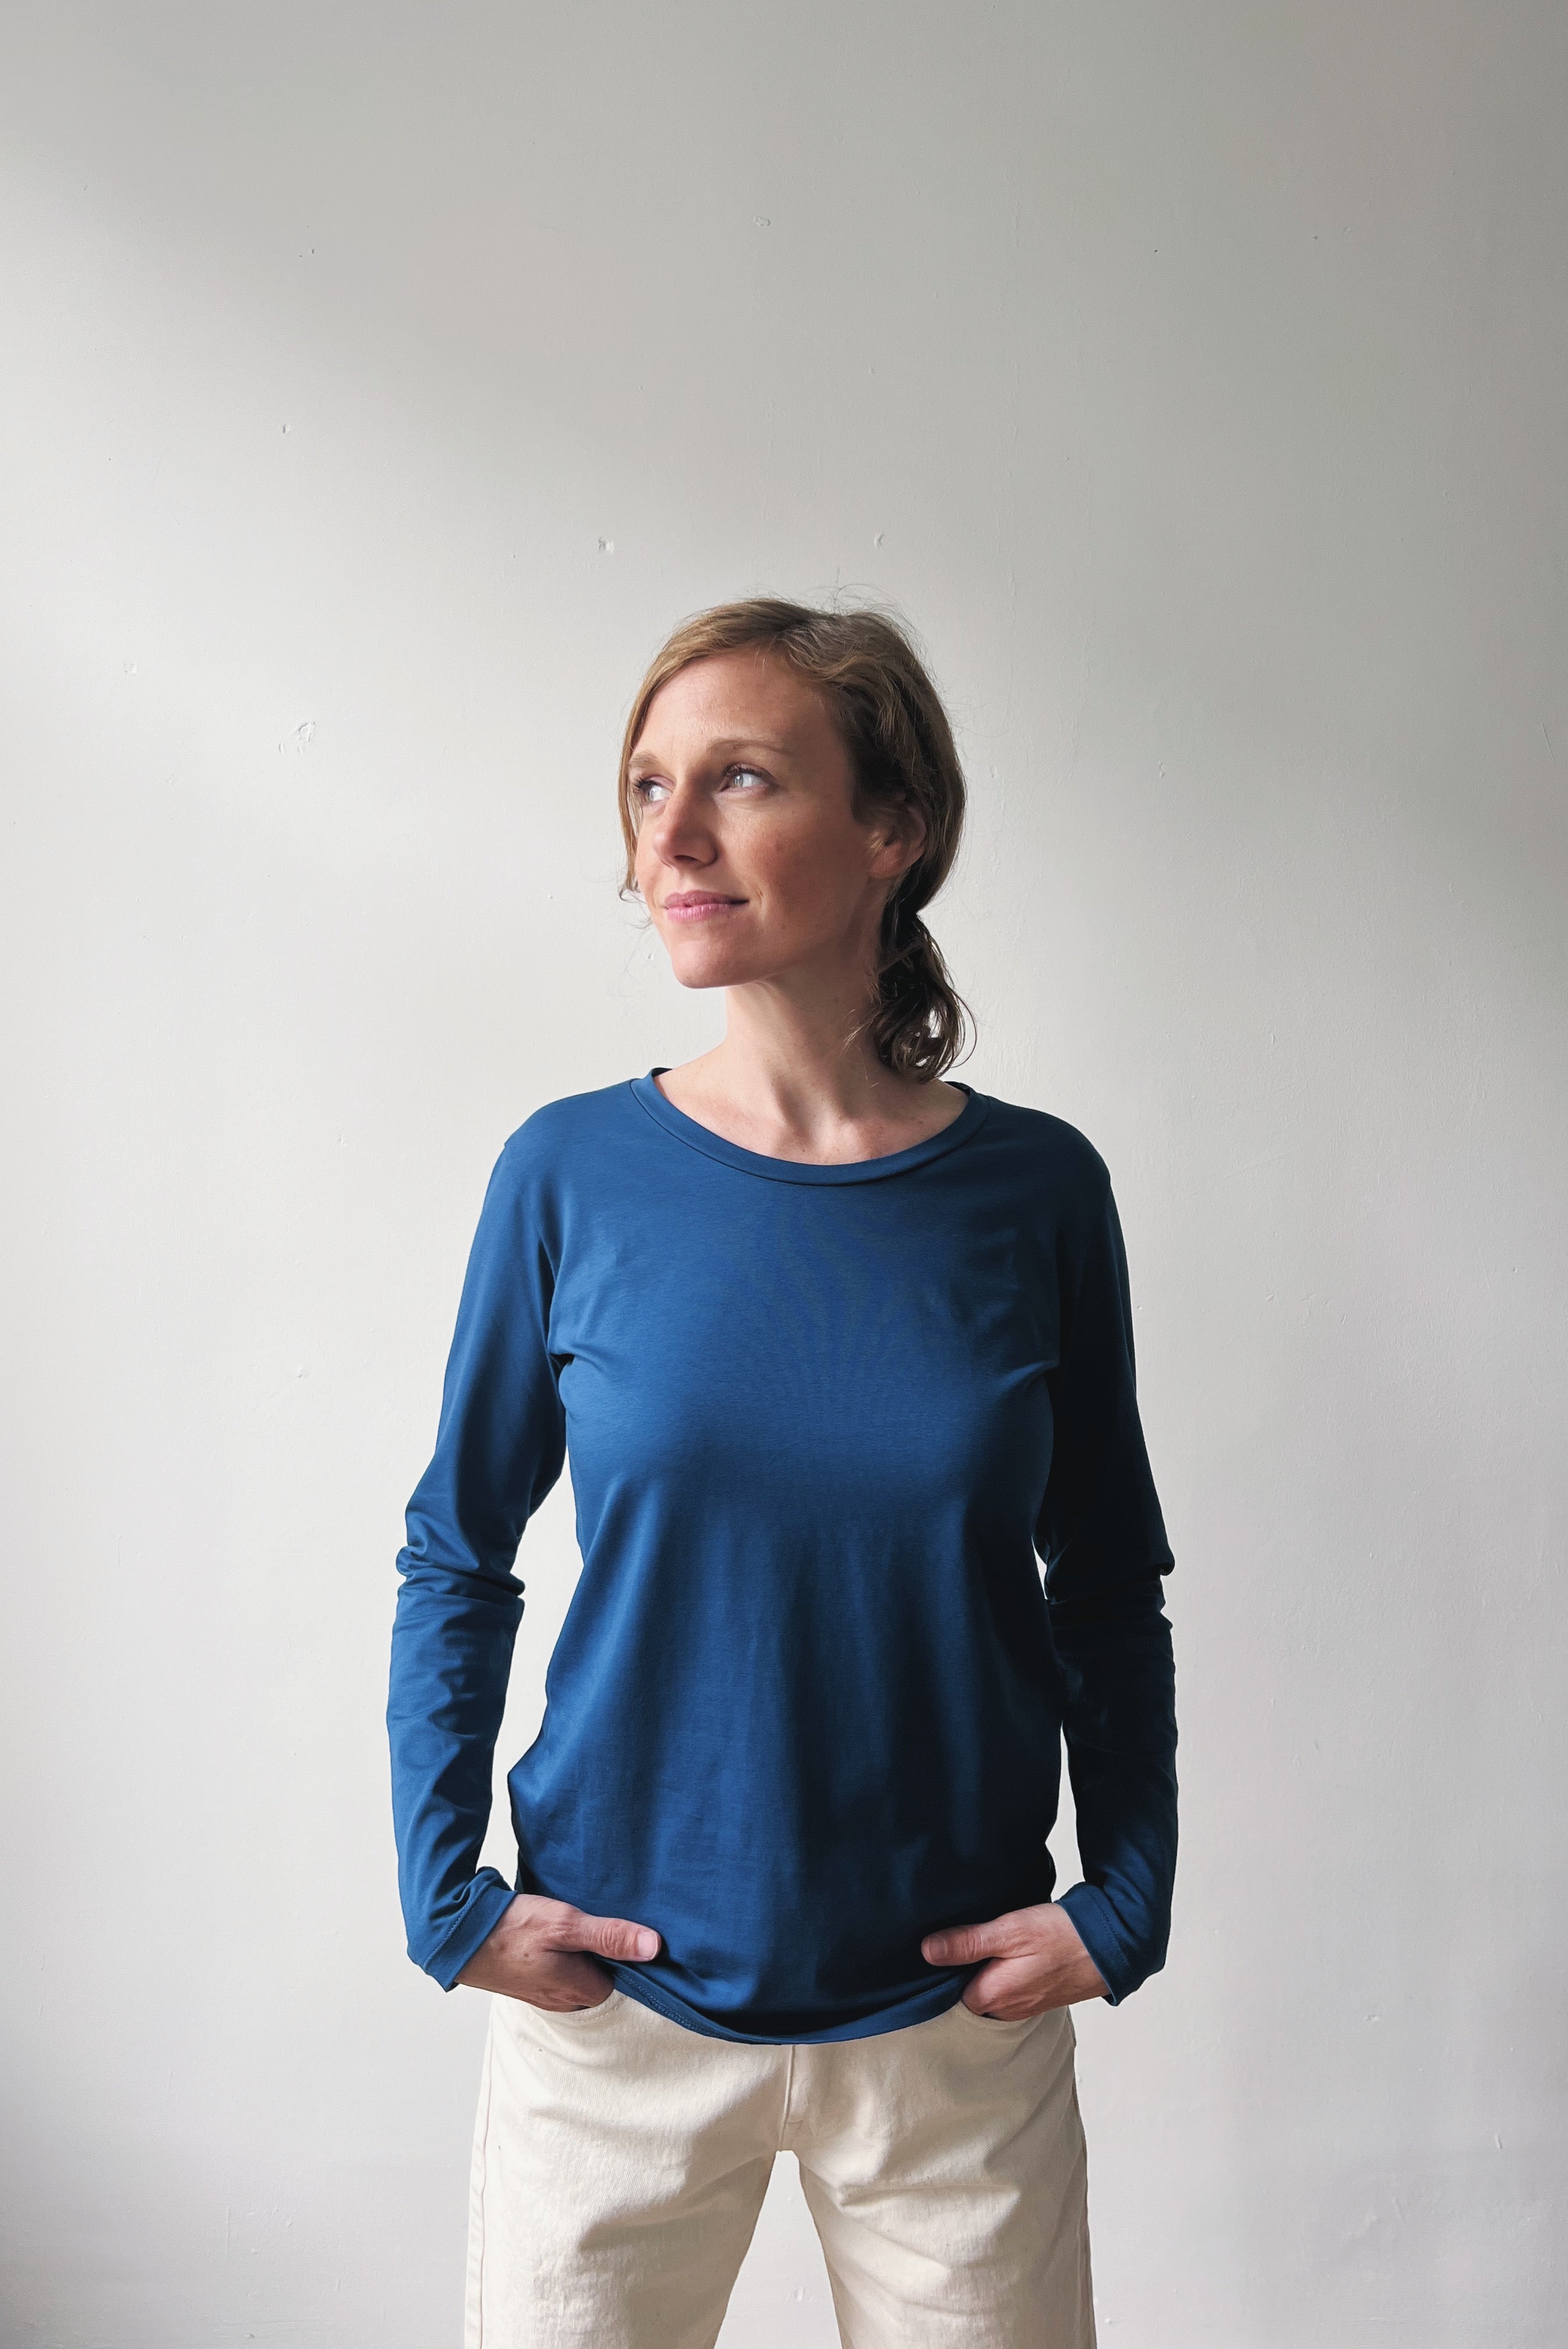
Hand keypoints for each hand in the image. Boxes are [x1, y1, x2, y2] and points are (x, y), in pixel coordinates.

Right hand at [455, 1894, 660, 2010]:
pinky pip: (554, 1970)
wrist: (457, 1936)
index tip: (614, 1926)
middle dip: (598, 1951)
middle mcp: (563, 2000)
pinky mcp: (526, 1983)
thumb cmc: (511, 1930)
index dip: (620, 1950)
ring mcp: (542, 1994)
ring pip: (575, 1972)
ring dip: (575, 1950)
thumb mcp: (565, 1924)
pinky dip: (555, 1953)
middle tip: (589, 1919)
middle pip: (598, 1976)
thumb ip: (609, 1936)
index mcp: (578, 1991)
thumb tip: (654, 1947)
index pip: (620, 1976)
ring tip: (567, 1924)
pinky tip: (546, 1932)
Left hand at [921, 1902, 1108, 2017]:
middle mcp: (1007, 2010)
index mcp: (994, 1996)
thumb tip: (927, 1951)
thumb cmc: (1063, 1936)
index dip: (941, 1969)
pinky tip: (1006, 1953)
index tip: (937, 1946)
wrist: (1112, 1945)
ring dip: (983, 1971)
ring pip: (989, 1991)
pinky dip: (1002, 1973)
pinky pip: (1009, 1989)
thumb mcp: (1010, 1930)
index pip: (947, 1993)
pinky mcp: (1038, 1997)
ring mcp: (1024, 2006)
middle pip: (968, 1994)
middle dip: (960, 1972)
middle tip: (959, 1939)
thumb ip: (969, 1942)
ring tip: (982, 1943)